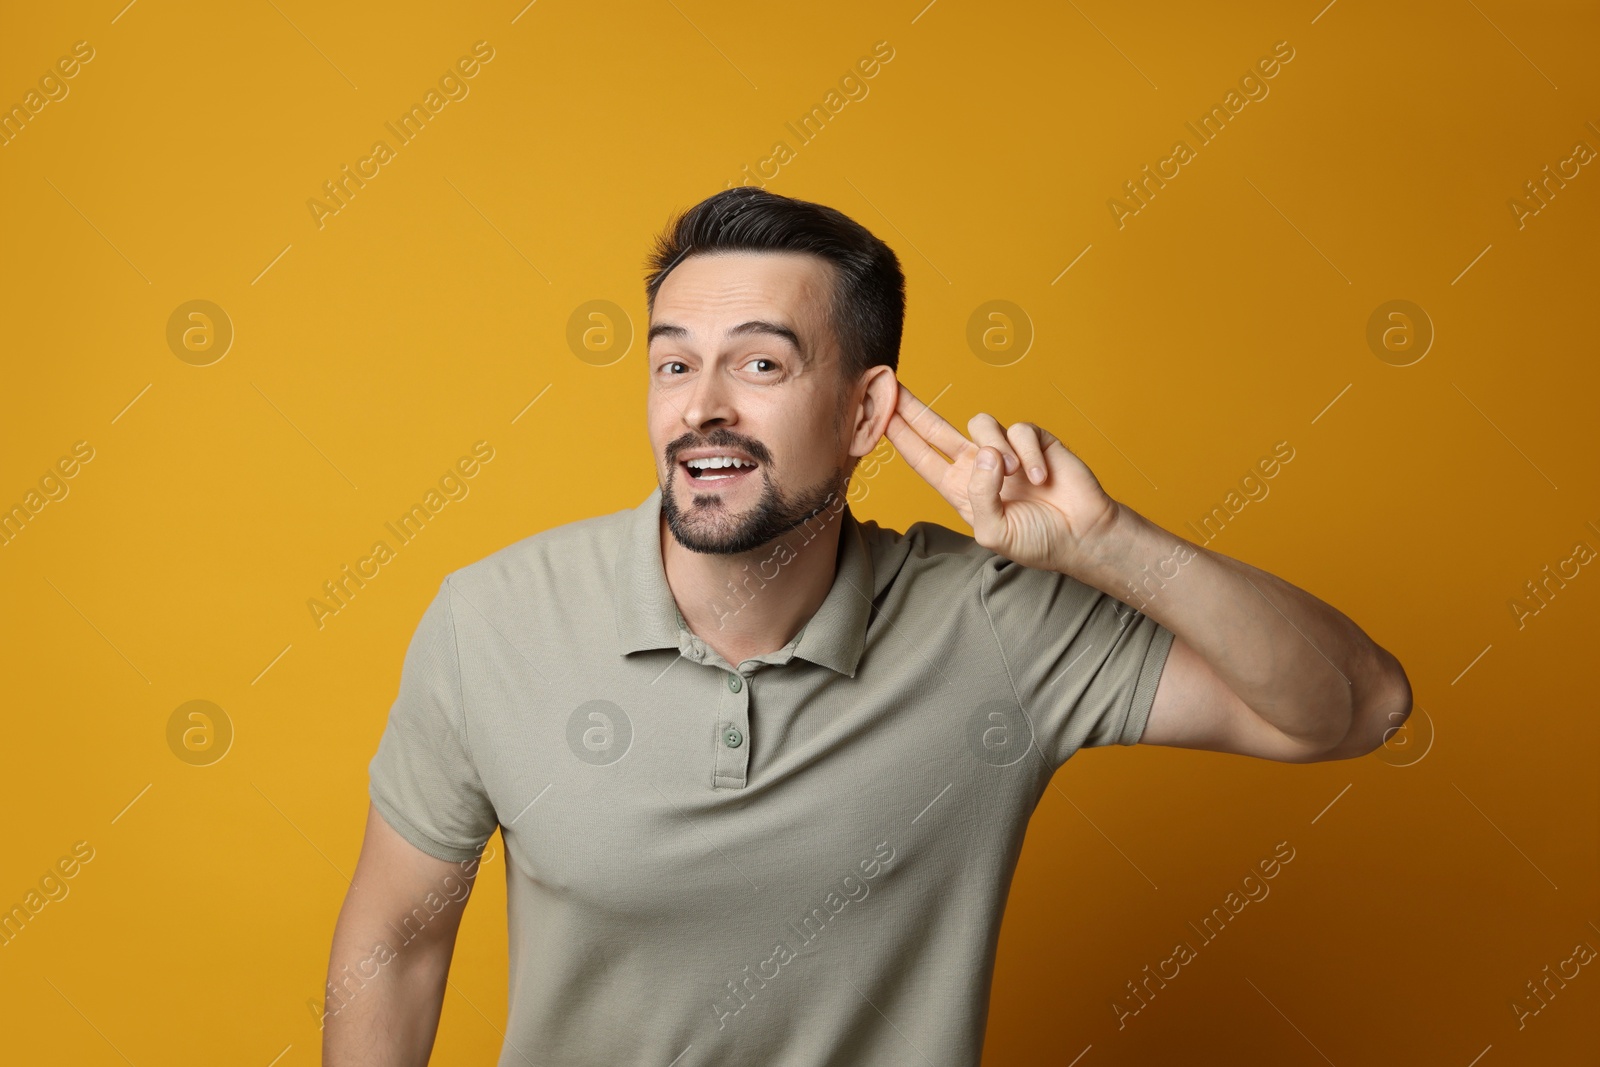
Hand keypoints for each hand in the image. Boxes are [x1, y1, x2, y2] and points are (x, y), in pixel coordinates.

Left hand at [884, 383, 1120, 574]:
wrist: (1083, 534)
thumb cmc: (1038, 540)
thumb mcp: (995, 532)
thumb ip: (980, 496)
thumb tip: (984, 454)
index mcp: (959, 489)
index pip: (920, 457)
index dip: (898, 435)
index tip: (877, 412)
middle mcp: (977, 465)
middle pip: (935, 427)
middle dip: (913, 406)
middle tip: (890, 384)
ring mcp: (1004, 449)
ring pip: (981, 423)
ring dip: (996, 450)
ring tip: (1016, 479)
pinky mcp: (1033, 439)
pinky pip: (1020, 430)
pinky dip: (1029, 454)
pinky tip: (1040, 478)